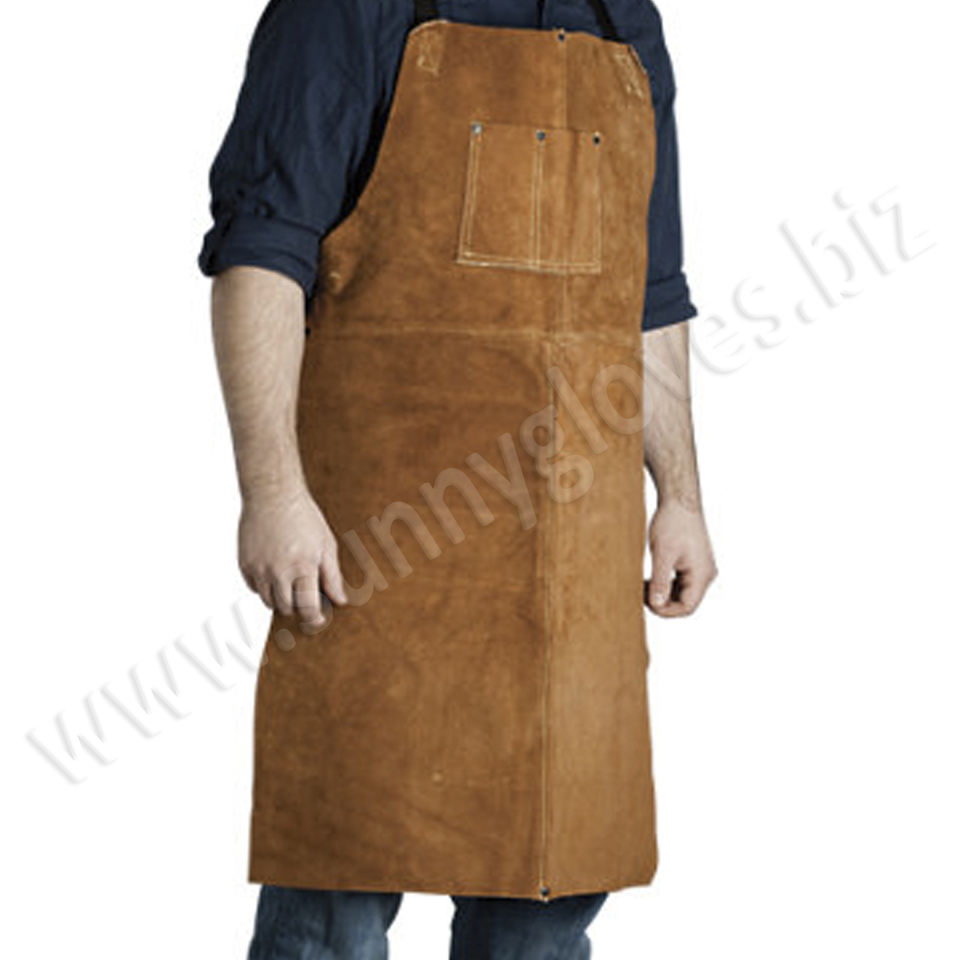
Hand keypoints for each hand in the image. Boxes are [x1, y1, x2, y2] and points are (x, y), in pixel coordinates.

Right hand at [238, 487, 348, 631]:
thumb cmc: (304, 517)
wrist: (273, 495)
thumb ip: (333, 576)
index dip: (314, 618)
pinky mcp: (245, 564)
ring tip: (291, 583)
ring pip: (268, 601)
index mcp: (303, 566)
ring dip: (281, 599)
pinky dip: (265, 587)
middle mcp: (278, 571)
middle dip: (298, 608)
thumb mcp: (326, 544)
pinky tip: (275, 573)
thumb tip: (340, 601)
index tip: (318, 619)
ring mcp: (259, 568)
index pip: (308, 607)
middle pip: (287, 608)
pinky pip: (254, 588)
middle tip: (305, 598)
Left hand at [645, 500, 716, 616]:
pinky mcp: (692, 563)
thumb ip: (660, 581)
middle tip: (640, 595)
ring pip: (681, 593)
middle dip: (663, 603)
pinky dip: (665, 584)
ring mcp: (699, 568)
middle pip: (685, 602)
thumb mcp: (663, 554)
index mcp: (702, 574)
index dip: (666, 611)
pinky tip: (649, 580)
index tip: (646, 604)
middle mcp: (705, 574)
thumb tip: (657, 604)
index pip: (687, 607)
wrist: (679, 501)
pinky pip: (680, 582)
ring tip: (642, 588)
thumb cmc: (673, 523)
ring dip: (663, 594)